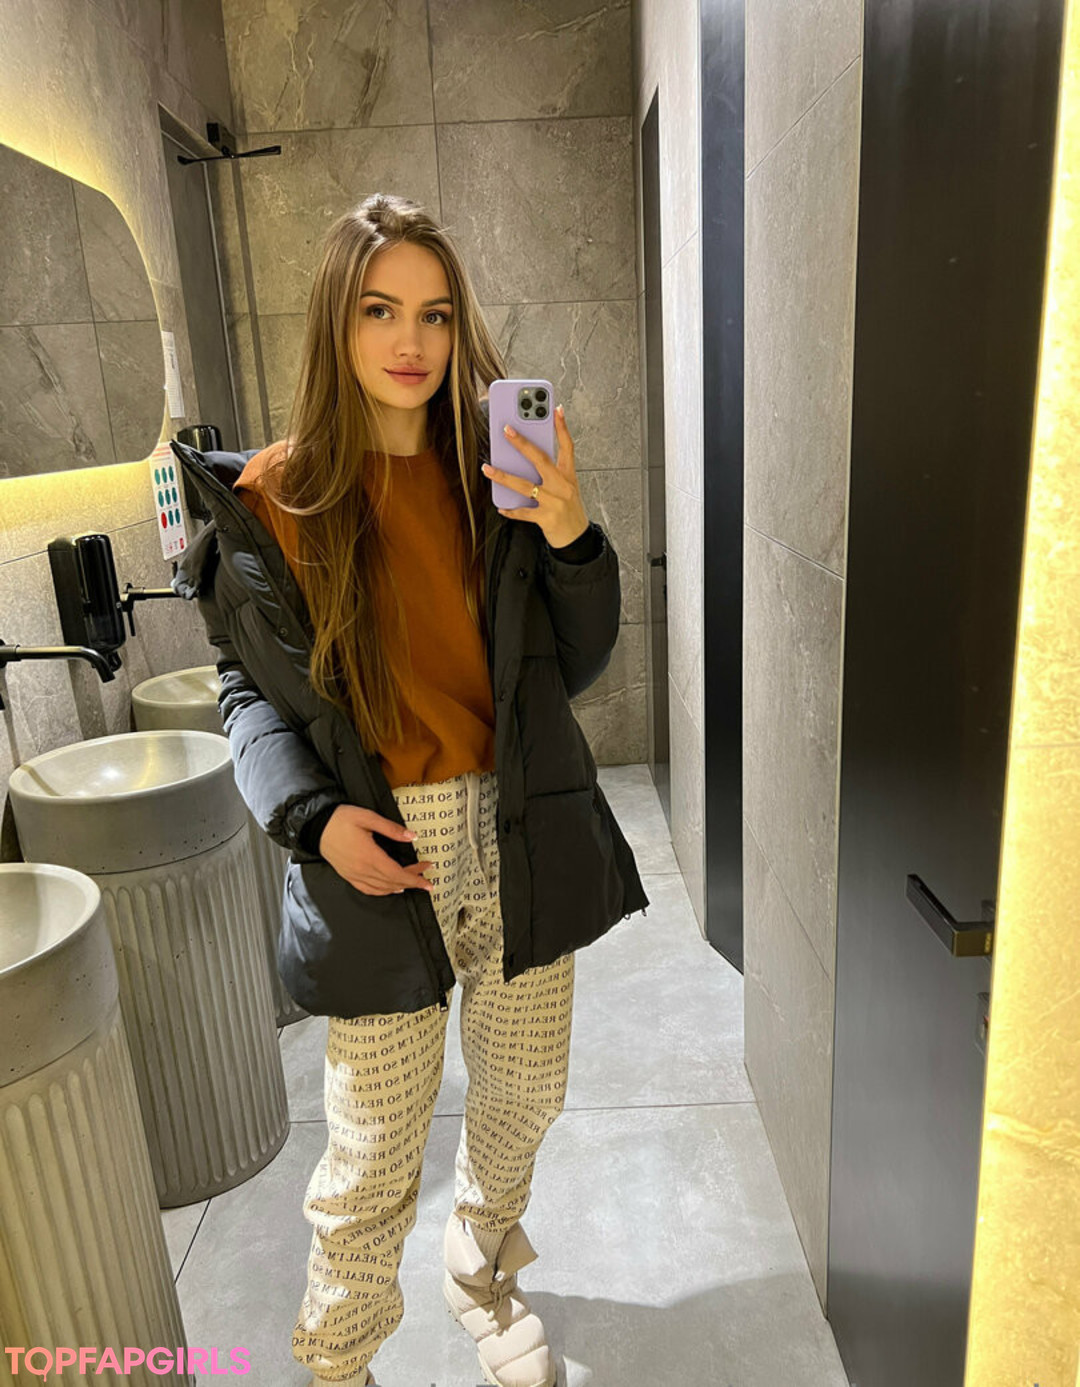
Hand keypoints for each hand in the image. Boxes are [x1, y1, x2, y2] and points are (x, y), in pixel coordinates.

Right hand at [319, 804, 434, 896]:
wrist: (316, 826)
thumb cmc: (341, 819)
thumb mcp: (368, 817)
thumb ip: (391, 828)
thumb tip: (412, 836)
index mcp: (369, 856)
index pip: (398, 874)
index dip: (415, 878)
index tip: (429, 880)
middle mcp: (362, 870)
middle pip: (393, 882)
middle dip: (412, 880)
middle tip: (426, 873)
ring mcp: (354, 875)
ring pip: (382, 888)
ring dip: (400, 886)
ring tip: (413, 880)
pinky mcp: (348, 876)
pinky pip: (369, 890)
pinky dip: (383, 891)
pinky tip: (392, 888)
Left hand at [481, 403, 589, 548]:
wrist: (578, 539)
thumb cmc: (570, 511)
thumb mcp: (567, 488)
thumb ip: (551, 474)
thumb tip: (525, 461)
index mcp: (568, 476)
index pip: (567, 446)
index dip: (562, 427)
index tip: (556, 409)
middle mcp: (562, 486)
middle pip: (540, 459)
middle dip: (522, 443)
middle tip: (507, 430)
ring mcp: (554, 502)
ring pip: (524, 485)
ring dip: (503, 476)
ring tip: (487, 468)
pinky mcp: (546, 518)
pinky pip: (523, 512)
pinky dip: (511, 510)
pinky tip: (501, 507)